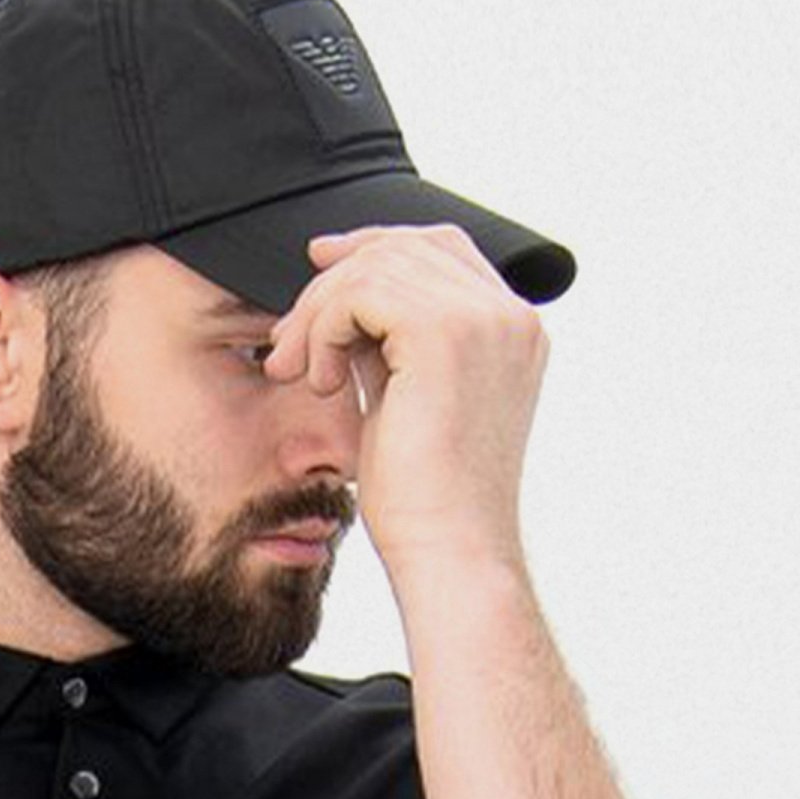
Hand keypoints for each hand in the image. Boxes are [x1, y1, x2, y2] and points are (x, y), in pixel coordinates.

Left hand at [261, 225, 549, 577]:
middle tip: (288, 342)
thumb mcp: (407, 404)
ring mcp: (483, 321)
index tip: (319, 267)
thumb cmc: (426, 503)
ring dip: (319, 316)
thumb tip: (345, 302)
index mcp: (511, 333)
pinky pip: (359, 294)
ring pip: (375, 267)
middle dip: (332, 284)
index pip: (441, 249)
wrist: (448, 552)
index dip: (374, 247)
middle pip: (404, 247)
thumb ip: (389, 346)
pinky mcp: (444, 334)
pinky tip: (321, 383)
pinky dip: (323, 330)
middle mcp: (508, 318)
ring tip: (300, 374)